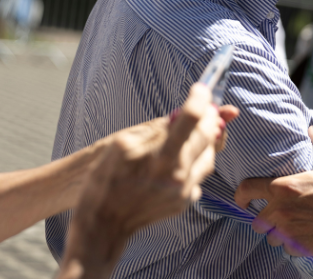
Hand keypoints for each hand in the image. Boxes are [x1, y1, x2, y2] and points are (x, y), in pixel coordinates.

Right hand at [72, 84, 238, 236]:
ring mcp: (184, 190)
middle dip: (210, 117)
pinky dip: (197, 161)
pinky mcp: (185, 201)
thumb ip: (156, 128)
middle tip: (207, 106)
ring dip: (207, 140)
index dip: (200, 99)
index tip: (202, 89)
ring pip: (210, 156)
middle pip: (209, 136)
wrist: (102, 223)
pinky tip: (182, 157)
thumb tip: (181, 113)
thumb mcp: (122, 144)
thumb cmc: (106, 179)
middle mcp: (177, 174)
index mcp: (160, 156)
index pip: (192, 118)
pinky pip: (200, 175)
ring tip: (196, 131)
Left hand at [235, 126, 312, 262]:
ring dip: (278, 233)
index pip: (245, 191)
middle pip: (256, 221)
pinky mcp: (296, 247)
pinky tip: (306, 235)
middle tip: (280, 216)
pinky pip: (285, 248)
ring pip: (269, 237)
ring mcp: (287, 231)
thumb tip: (312, 128)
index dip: (241, 197)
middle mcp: (280, 210)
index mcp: (284, 188)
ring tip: (295, 226)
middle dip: (266, 220)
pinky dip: (292, 244)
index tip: (244, 201)